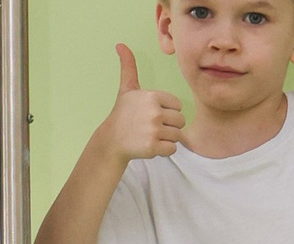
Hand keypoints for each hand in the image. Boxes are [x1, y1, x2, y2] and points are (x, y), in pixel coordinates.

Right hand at [102, 46, 183, 161]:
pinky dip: (163, 149)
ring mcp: (154, 130)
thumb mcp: (127, 89)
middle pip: (181, 121)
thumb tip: (121, 45)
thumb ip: (129, 67)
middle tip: (151, 125)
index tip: (151, 112)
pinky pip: (173, 148)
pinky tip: (150, 144)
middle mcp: (154, 112)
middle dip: (169, 125)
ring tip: (149, 134)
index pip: (178, 105)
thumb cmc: (123, 113)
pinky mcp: (153, 146)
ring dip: (166, 138)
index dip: (167, 110)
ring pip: (177, 135)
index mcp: (151, 96)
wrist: (112, 139)